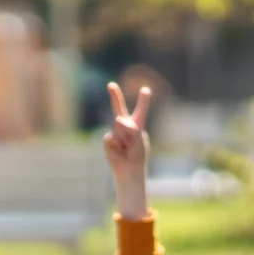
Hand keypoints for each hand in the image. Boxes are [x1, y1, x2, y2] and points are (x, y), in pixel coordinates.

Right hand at [103, 81, 151, 219]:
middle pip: (119, 109)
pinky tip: (119, 151)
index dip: (143, 100)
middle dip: (114, 97)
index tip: (145, 90)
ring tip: (127, 147)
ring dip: (124, 137)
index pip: (141, 110)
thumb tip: (116, 120)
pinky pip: (112, 137)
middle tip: (111, 85)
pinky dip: (117, 144)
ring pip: (118, 126)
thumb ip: (130, 128)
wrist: (128, 169)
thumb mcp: (138, 140)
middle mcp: (125, 126)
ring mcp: (115, 132)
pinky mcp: (108, 139)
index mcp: (137, 125)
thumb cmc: (137, 155)